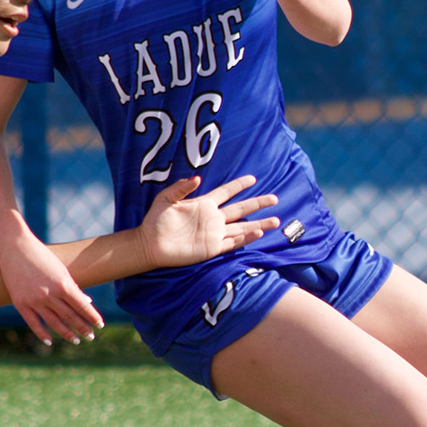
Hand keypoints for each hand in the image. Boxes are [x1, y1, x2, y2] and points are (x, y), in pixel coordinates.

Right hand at [0, 228, 105, 345]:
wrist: (13, 247)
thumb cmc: (41, 255)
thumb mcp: (60, 269)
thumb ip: (72, 287)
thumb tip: (86, 302)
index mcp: (63, 284)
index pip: (82, 306)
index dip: (92, 316)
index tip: (100, 325)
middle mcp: (49, 294)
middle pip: (70, 316)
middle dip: (82, 327)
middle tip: (91, 336)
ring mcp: (34, 300)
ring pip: (54, 322)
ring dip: (67, 333)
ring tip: (77, 340)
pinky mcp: (20, 303)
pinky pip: (33, 323)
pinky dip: (42, 334)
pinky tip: (50, 342)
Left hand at [138, 175, 279, 268]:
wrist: (151, 244)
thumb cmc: (156, 220)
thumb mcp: (166, 199)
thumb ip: (181, 188)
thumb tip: (196, 178)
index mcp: (203, 204)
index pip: (226, 192)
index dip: (238, 185)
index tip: (252, 178)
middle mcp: (212, 218)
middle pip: (240, 209)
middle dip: (257, 204)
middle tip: (274, 198)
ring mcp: (214, 234)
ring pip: (242, 227)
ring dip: (258, 224)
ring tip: (275, 220)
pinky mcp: (211, 248)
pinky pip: (232, 243)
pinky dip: (245, 239)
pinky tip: (257, 233)